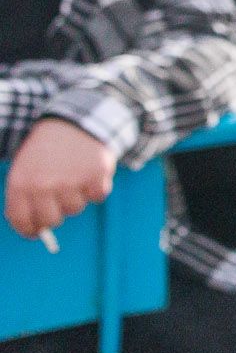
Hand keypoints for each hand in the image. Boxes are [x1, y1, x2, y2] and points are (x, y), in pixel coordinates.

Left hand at [6, 120, 117, 239]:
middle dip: (56, 213)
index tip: (36, 232)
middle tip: (59, 199)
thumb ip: (27, 198)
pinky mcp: (95, 176)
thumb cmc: (48, 150)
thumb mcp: (27, 169)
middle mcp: (44, 185)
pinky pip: (97, 197)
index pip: (21, 220)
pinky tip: (89, 171)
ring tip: (74, 175)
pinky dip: (96, 187)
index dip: (30, 229)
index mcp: (21, 183)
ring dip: (77, 196)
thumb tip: (38, 231)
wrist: (75, 121)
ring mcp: (71, 181)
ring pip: (75, 209)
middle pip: (52, 220)